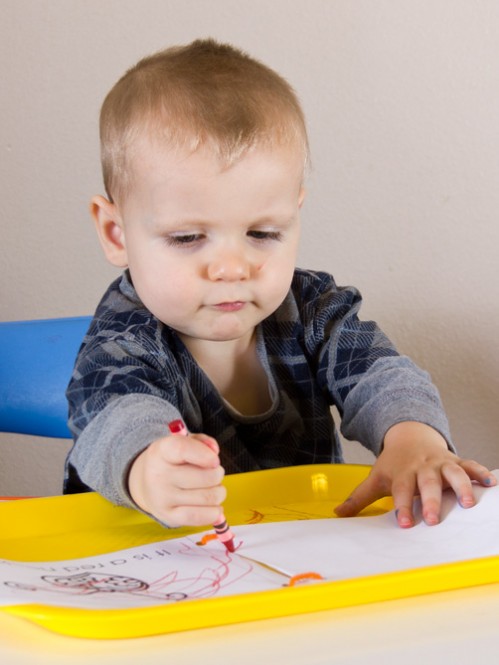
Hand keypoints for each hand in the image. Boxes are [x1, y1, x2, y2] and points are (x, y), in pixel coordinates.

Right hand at [127, 431, 225, 526]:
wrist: (146, 483)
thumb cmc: (173, 461)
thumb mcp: (184, 443)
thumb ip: (203, 442)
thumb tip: (214, 451)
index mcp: (162, 451)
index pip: (182, 449)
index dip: (204, 454)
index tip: (215, 460)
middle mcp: (159, 475)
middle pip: (206, 477)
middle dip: (218, 474)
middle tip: (213, 473)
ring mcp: (163, 498)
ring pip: (209, 497)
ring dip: (219, 492)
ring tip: (211, 488)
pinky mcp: (169, 517)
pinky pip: (201, 517)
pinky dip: (215, 512)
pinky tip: (213, 506)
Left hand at [334, 421, 495, 527]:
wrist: (409, 436)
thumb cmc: (394, 464)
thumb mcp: (376, 478)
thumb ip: (359, 499)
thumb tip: (338, 515)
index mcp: (402, 474)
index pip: (401, 491)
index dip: (403, 506)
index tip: (405, 523)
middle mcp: (422, 468)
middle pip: (427, 484)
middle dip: (430, 501)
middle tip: (434, 520)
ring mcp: (440, 463)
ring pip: (452, 473)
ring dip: (460, 486)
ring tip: (467, 503)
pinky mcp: (455, 461)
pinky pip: (470, 465)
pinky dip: (480, 472)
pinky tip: (490, 483)